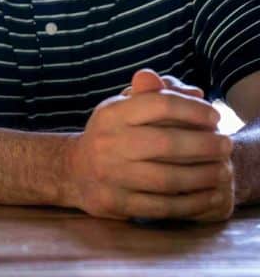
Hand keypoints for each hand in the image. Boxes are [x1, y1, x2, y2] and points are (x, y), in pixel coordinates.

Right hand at [65, 69, 233, 221]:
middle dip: (204, 144)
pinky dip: (190, 202)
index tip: (214, 117)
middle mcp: (107, 143)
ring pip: (167, 178)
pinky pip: (161, 206)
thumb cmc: (112, 135)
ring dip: (202, 176)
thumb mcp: (124, 108)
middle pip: (167, 143)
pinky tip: (205, 195)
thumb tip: (195, 93)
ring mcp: (109, 175)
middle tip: (226, 145)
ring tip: (221, 171)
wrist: (72, 170)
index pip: (158, 104)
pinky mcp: (115, 202)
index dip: (192, 109)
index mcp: (111, 114)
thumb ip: (158, 96)